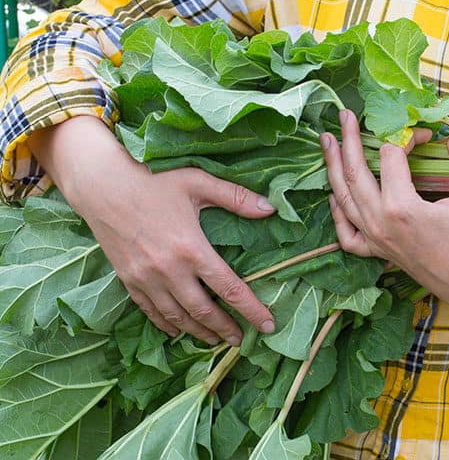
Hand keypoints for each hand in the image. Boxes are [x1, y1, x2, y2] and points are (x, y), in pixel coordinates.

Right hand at [28, 117, 275, 345]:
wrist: (102, 186)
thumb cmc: (154, 180)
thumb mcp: (198, 182)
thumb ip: (236, 197)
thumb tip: (271, 208)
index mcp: (192, 249)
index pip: (230, 289)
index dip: (252, 310)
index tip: (268, 326)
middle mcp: (169, 270)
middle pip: (204, 311)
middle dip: (226, 329)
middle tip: (241, 341)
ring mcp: (146, 279)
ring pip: (177, 317)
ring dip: (199, 332)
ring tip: (215, 341)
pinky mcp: (128, 280)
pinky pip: (150, 311)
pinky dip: (167, 325)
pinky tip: (178, 331)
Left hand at [320, 110, 448, 318]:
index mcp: (401, 207)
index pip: (393, 156)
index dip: (407, 136)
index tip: (425, 134)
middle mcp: (380, 222)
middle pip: (356, 172)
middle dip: (349, 140)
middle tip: (344, 115)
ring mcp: (375, 239)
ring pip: (343, 198)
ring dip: (333, 167)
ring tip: (327, 141)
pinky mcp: (378, 253)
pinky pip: (347, 233)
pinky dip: (336, 213)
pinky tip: (333, 196)